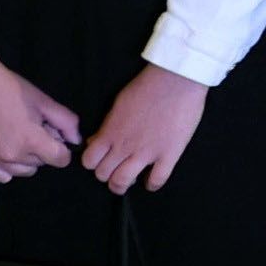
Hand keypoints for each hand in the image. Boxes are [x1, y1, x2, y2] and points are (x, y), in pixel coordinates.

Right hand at [0, 50, 86, 184]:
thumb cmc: (8, 87)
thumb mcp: (42, 100)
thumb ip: (66, 122)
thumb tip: (75, 140)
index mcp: (30, 140)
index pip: (60, 159)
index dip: (62, 147)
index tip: (54, 134)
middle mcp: (11, 155)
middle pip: (41, 164)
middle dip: (42, 149)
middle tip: (32, 126)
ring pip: (22, 171)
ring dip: (26, 158)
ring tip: (17, 133)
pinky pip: (1, 176)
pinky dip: (8, 167)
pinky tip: (6, 147)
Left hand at [76, 65, 209, 194]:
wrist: (176, 80)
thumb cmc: (146, 87)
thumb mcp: (118, 103)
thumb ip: (107, 126)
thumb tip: (95, 141)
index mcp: (110, 132)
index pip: (89, 160)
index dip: (93, 163)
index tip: (101, 161)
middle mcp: (124, 146)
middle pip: (103, 174)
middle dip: (106, 175)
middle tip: (116, 170)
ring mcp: (146, 152)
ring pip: (123, 182)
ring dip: (123, 185)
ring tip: (130, 179)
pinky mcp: (169, 154)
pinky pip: (157, 180)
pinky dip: (152, 185)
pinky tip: (152, 181)